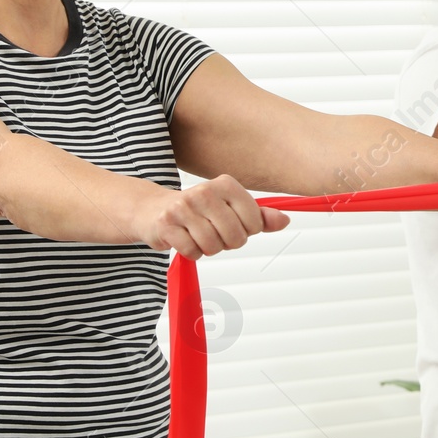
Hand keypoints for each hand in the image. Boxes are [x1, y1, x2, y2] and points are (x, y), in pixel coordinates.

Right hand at [134, 174, 289, 258]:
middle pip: (236, 236)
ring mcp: (184, 207)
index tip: (234, 225)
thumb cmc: (199, 211)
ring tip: (198, 235)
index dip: (247, 231)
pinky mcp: (167, 224)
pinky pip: (193, 252)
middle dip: (228, 242)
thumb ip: (259, 216)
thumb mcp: (231, 208)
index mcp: (226, 184)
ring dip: (209, 248)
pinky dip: (192, 252)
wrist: (153, 209)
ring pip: (214, 246)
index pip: (254, 221)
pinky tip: (184, 239)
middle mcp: (205, 191)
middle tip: (214, 233)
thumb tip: (285, 220)